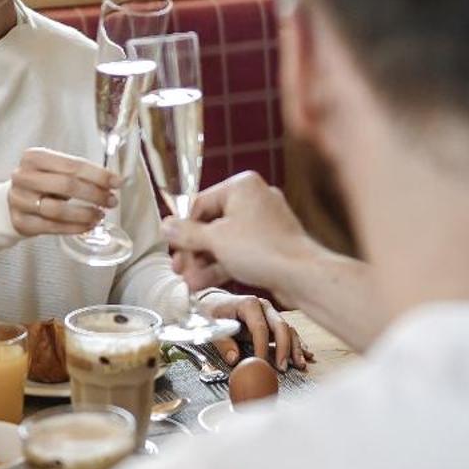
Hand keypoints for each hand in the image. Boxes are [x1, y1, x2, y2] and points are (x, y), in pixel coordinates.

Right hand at [8, 147, 116, 238]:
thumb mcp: (56, 170)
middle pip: (66, 185)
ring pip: (57, 210)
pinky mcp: (21, 222)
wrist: (14, 201)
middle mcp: (23, 177)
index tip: (117, 182)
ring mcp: (19, 200)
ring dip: (84, 214)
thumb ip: (80, 173)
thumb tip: (113, 181)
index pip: (72, 165)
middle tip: (111, 201)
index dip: (98, 175)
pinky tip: (87, 226)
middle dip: (94, 194)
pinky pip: (52, 227)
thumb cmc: (42, 183)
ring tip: (99, 215)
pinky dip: (74, 227)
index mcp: (34, 157)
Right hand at [165, 172, 311, 302]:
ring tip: (190, 283)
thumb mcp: (215, 241)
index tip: (172, 250)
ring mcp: (264, 222)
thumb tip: (165, 226)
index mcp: (242, 185)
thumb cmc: (263, 250)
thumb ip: (186, 233)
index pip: (200, 204)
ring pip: (226, 240)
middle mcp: (254, 198)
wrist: (302, 275)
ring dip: (205, 261)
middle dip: (194, 250)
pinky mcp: (271, 243)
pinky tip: (205, 283)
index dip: (183, 230)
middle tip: (180, 269)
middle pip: (212, 223)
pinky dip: (223, 264)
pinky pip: (240, 251)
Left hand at [203, 293, 309, 372]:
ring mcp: (271, 313)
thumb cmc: (213, 312)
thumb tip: (234, 358)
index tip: (261, 364)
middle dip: (284, 348)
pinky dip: (298, 345)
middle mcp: (264, 306)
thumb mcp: (211, 325)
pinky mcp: (274, 321)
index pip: (260, 328)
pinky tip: (306, 356)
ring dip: (295, 348)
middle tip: (282, 367)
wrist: (215, 301)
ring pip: (288, 330)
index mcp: (248, 304)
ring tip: (299, 365)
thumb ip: (223, 342)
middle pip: (280, 327)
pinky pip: (289, 333)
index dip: (262, 347)